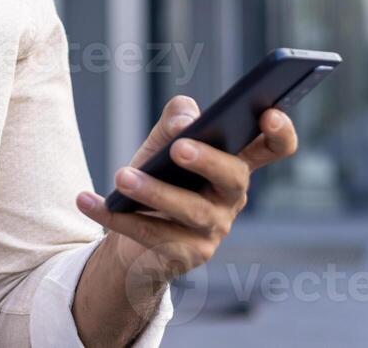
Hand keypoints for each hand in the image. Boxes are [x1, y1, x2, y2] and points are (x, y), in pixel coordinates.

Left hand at [75, 95, 298, 284]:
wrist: (134, 230)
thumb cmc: (159, 175)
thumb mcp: (164, 141)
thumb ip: (176, 120)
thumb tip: (184, 122)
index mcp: (235, 161)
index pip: (273, 147)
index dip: (279, 132)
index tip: (267, 113)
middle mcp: (232, 196)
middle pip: (233, 177)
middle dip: (208, 161)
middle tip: (179, 148)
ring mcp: (214, 228)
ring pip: (190, 210)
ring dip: (154, 192)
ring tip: (121, 176)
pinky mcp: (188, 254)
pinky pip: (151, 234)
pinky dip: (116, 216)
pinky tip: (88, 200)